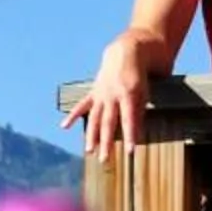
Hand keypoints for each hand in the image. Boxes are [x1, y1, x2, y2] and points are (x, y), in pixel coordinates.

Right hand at [59, 35, 151, 162]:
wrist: (128, 51)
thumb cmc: (143, 73)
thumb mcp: (147, 90)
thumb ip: (140, 110)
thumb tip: (135, 132)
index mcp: (129, 93)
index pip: (129, 119)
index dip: (131, 136)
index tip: (131, 152)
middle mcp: (112, 94)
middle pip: (109, 122)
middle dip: (107, 142)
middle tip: (105, 159)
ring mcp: (101, 93)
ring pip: (95, 117)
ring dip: (91, 135)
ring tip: (89, 151)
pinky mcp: (94, 91)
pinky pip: (83, 104)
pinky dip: (73, 115)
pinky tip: (64, 126)